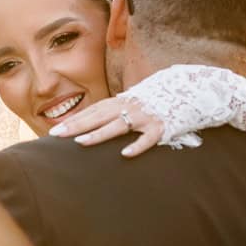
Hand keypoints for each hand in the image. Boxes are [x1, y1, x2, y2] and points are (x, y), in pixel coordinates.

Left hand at [49, 97, 163, 156]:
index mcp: (122, 102)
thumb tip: (95, 121)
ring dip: (99, 134)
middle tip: (56, 134)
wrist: (189, 90)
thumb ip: (116, 111)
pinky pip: (147, 139)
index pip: (93, 111)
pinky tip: (125, 155)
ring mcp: (144, 117)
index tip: (55, 129)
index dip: (74, 119)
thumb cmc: (157, 100)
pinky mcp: (160, 128)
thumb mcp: (134, 101)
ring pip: (118, 126)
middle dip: (76, 125)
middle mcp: (130, 107)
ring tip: (80, 142)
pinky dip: (137, 146)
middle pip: (98, 117)